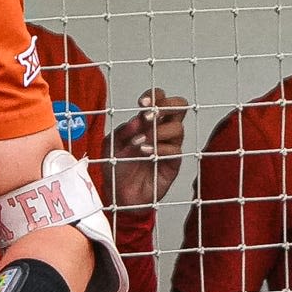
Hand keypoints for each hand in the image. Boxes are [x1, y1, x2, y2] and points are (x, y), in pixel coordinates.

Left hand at [103, 90, 186, 211]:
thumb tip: (137, 120)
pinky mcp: (173, 163)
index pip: (159, 99)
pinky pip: (175, 150)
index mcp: (146, 121)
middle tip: (151, 116)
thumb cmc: (117, 168)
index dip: (154, 96)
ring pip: (178, 128)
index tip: (141, 104)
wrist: (120, 195)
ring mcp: (169, 146)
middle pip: (179, 107)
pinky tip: (146, 152)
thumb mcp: (111, 145)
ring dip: (160, 131)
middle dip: (167, 106)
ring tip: (144, 140)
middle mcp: (161, 130)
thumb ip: (123, 131)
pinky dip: (160, 149)